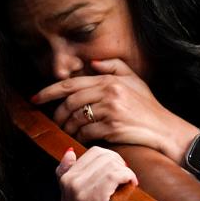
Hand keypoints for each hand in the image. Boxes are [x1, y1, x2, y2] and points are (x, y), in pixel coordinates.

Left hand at [32, 59, 199, 164]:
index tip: (35, 98)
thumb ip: (112, 67)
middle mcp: (108, 93)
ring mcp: (110, 111)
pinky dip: (80, 136)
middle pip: (70, 103)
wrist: (164, 129)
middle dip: (57, 114)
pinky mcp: (112, 128)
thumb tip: (90, 63)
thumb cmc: (147, 106)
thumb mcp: (134, 80)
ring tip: (67, 130)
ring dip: (68, 127)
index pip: (71, 84)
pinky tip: (82, 137)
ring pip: (76, 119)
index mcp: (108, 81)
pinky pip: (86, 132)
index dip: (48, 92)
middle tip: (54, 121)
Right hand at [55, 147, 136, 200]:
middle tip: (126, 178)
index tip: (118, 172)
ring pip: (110, 163)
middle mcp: (70, 184)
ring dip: (125, 171)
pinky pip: (115, 175)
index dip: (110, 159)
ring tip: (129, 183)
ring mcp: (80, 192)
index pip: (91, 153)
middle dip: (119, 163)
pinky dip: (128, 176)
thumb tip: (69, 152)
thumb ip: (67, 176)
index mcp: (64, 180)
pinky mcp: (95, 200)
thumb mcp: (71, 200)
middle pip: (101, 155)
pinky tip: (132, 185)